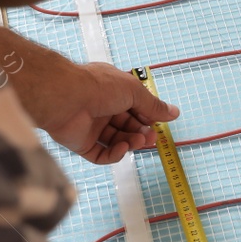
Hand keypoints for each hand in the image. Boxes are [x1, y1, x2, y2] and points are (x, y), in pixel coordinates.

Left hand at [39, 61, 180, 163]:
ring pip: (116, 140)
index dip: (147, 115)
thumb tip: (174, 112)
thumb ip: (153, 105)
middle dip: (141, 131)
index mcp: (112, 91)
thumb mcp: (134, 91)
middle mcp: (101, 108)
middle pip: (126, 125)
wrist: (66, 97)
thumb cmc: (98, 87)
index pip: (134, 106)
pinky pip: (101, 154)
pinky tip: (122, 148)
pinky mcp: (81, 144)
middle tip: (151, 137)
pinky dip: (114, 154)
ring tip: (139, 141)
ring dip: (130, 142)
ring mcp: (90, 126)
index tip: (160, 123)